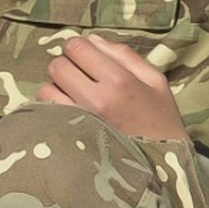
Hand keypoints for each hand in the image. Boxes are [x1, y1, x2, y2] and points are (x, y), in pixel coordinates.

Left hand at [38, 35, 186, 142]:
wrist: (162, 169)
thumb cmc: (161, 122)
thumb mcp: (155, 82)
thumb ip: (124, 56)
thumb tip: (92, 39)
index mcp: (119, 80)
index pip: (77, 47)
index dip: (78, 48)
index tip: (85, 58)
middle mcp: (95, 98)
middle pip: (57, 65)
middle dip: (65, 66)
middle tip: (79, 78)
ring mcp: (79, 120)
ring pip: (46, 89)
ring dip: (55, 89)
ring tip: (73, 97)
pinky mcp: (69, 138)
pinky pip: (46, 113)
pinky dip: (51, 109)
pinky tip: (68, 114)